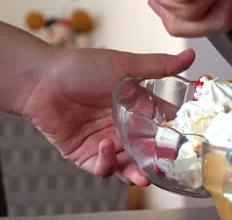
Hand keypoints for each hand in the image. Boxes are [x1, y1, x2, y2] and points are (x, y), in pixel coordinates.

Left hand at [19, 48, 194, 185]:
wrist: (42, 80)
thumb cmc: (82, 68)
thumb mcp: (125, 66)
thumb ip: (159, 65)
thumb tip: (190, 55)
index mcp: (136, 108)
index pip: (162, 126)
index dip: (173, 136)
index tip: (185, 145)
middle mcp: (123, 127)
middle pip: (147, 151)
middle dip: (157, 163)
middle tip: (165, 168)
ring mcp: (106, 142)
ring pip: (128, 166)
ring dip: (136, 172)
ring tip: (141, 176)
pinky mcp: (86, 154)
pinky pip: (103, 167)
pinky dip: (107, 162)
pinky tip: (106, 146)